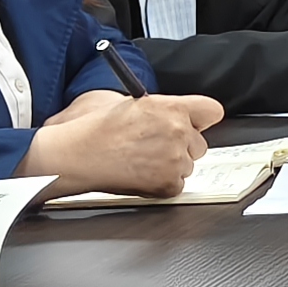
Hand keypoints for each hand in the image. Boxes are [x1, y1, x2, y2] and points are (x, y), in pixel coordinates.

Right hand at [22, 86, 221, 196]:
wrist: (76, 155)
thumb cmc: (93, 127)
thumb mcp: (128, 102)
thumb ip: (160, 107)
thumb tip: (173, 113)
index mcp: (170, 107)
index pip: (211, 110)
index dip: (201, 118)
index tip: (195, 123)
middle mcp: (178, 132)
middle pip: (200, 143)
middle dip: (183, 145)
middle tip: (157, 146)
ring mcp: (175, 160)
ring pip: (187, 165)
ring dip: (170, 165)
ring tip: (141, 160)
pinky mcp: (168, 184)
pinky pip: (177, 185)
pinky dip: (162, 183)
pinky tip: (140, 174)